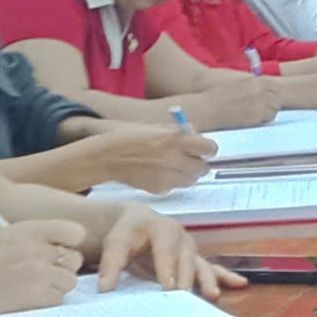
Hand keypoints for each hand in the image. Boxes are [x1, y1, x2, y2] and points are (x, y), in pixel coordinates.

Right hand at [0, 218, 87, 316]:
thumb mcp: (5, 239)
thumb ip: (36, 239)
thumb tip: (65, 248)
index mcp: (29, 229)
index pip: (75, 232)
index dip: (70, 244)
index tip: (61, 252)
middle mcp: (37, 248)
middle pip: (75, 259)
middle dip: (62, 269)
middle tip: (41, 276)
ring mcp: (39, 272)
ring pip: (69, 282)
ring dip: (54, 288)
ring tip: (27, 289)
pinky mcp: (37, 296)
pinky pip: (57, 300)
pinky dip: (44, 303)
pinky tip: (22, 301)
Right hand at [85, 123, 215, 192]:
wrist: (107, 156)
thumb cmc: (131, 137)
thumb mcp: (156, 127)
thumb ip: (179, 132)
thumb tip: (196, 135)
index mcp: (176, 140)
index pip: (209, 148)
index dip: (208, 148)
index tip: (205, 149)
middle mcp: (175, 159)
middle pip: (203, 168)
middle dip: (199, 163)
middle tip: (191, 160)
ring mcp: (167, 176)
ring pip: (191, 180)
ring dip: (187, 174)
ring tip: (172, 166)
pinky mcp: (159, 189)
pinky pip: (174, 188)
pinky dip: (171, 182)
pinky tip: (158, 174)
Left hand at [86, 202, 246, 299]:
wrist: (138, 221)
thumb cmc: (127, 233)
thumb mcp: (114, 243)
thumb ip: (110, 265)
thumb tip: (106, 288)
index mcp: (163, 229)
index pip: (165, 250)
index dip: (167, 268)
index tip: (168, 287)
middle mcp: (182, 237)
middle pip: (187, 260)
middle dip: (187, 279)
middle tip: (185, 297)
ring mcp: (191, 249)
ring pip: (201, 265)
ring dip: (208, 280)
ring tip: (213, 295)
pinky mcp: (195, 259)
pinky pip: (212, 267)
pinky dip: (225, 276)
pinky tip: (240, 284)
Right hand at [188, 77, 280, 130]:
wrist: (206, 108)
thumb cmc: (217, 95)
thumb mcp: (237, 83)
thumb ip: (253, 84)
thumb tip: (264, 89)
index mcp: (255, 81)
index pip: (275, 86)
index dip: (274, 93)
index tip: (270, 97)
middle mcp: (260, 91)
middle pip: (278, 98)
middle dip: (273, 102)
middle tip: (264, 107)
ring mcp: (259, 104)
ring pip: (275, 109)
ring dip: (269, 111)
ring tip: (256, 113)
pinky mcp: (255, 117)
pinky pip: (268, 119)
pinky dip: (263, 119)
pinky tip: (253, 119)